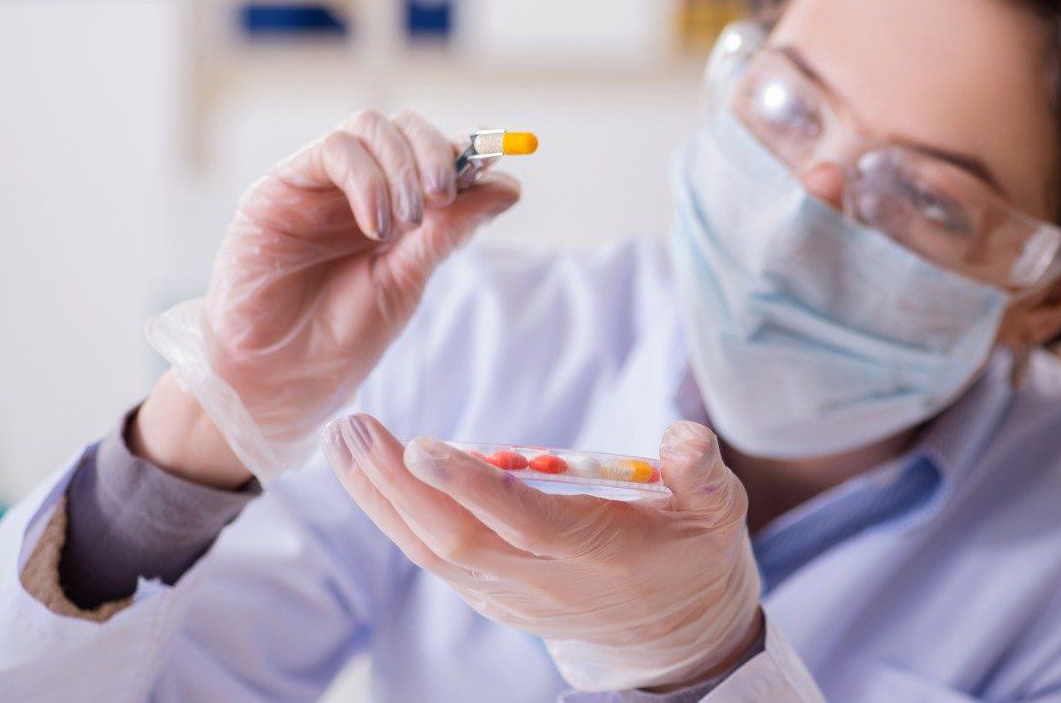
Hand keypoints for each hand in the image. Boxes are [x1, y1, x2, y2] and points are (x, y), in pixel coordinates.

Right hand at [143, 110, 519, 482]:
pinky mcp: (280, 187)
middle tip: (444, 198)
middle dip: (436, 153)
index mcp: (394, 207)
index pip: (435, 153)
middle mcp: (358, 187)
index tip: (493, 172)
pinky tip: (375, 226)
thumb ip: (450, 230)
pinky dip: (368, 181)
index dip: (468, 153)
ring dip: (403, 167)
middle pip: (405, 127)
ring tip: (406, 223)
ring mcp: (319, 184)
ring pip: (371, 126)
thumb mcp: (409, 279)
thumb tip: (508, 186)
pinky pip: (334, 150)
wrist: (280, 378)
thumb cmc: (340, 336)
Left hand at [321, 414, 761, 690]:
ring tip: (343, 440)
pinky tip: (365, 474)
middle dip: (396, 488)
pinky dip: (393, 516)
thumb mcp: (718, 512)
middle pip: (455, 541)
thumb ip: (702, 475)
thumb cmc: (692, 553)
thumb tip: (685, 439)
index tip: (422, 447)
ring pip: (431, 552)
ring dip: (379, 498)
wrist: (673, 632)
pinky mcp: (491, 593)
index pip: (524, 523)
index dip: (472, 488)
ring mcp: (509, 594)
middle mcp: (542, 582)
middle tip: (353, 428)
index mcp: (597, 555)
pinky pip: (432, 556)